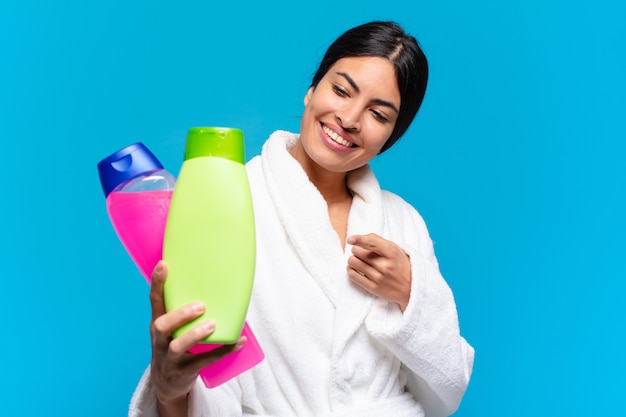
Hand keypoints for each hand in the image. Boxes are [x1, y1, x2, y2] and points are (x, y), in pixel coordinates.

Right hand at [149, 261, 245, 414]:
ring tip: (212, 324)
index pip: (154, 301)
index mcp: (158, 324)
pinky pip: (204, 361)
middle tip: (200, 306)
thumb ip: (181, 309)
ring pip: (177, 346)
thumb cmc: (173, 346)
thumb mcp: (170, 329)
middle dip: (180, 315)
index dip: (157, 283)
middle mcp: (160, 340)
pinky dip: (223, 351)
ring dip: (195, 334)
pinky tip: (237, 342)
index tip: (164, 265)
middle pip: (162, 326)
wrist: (167, 385)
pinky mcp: (185, 371)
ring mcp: (170, 358)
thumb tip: (212, 282)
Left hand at [346, 234, 411, 311]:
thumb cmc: (399, 264)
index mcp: (391, 253)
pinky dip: (351, 270)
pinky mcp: (373, 288)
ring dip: (353, 260)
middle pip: (357, 251)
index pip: (371, 244)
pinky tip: (356, 269)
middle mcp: (384, 265)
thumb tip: (359, 238)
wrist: (411, 287)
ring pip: (353, 262)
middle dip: (357, 250)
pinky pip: (352, 275)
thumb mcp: (394, 249)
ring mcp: (378, 277)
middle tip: (363, 253)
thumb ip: (378, 241)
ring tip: (359, 261)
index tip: (350, 239)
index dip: (359, 239)